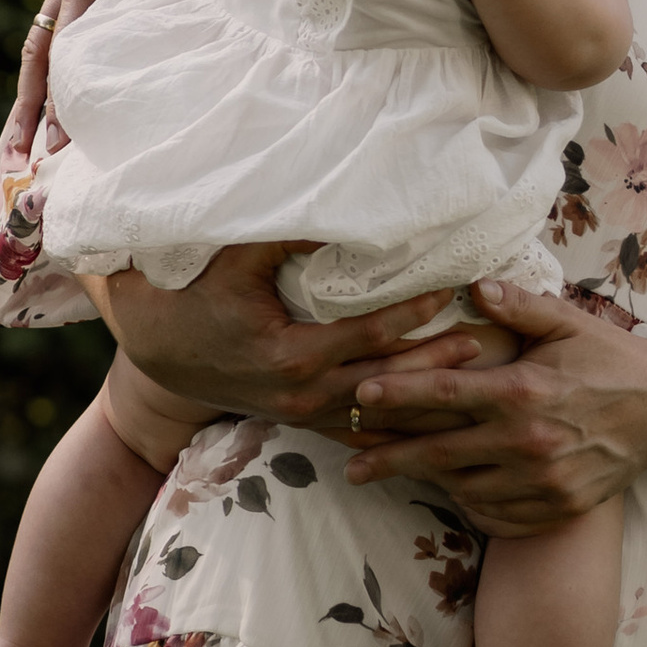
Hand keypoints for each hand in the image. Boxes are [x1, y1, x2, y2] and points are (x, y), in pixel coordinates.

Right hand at [11, 0, 181, 159]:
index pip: (98, 41)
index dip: (88, 89)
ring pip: (40, 60)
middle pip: (62, 61)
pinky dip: (32, 87)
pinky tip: (25, 127)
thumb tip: (230, 9)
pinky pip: (39, 44)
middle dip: (52, 115)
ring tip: (15, 164)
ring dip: (27, 113)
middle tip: (46, 167)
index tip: (82, 137)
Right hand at [99, 244, 466, 420]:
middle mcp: (300, 393)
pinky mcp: (298, 421)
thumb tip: (345, 213)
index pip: (370, 335)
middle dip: (436, 362)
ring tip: (474, 384)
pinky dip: (395, 428)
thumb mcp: (239, 259)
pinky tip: (433, 426)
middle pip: (385, 381)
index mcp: (290, 354)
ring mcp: (299, 414)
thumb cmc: (199, 294)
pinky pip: (356, 433)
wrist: (159, 349)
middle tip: (486, 341)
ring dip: (424, 400)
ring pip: (376, 414)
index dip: (413, 313)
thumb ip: (292, 236)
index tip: (451, 292)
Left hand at [339, 281, 646, 529]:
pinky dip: (471, 503)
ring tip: (397, 474)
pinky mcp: (556, 508)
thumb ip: (517, 306)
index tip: (360, 393)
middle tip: (350, 465)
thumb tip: (474, 286)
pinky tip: (456, 490)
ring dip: (427, 481)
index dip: (397, 393)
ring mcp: (542, 482)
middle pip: (439, 453)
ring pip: (464, 487)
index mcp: (524, 391)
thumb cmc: (611, 358)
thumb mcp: (567, 322)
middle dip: (388, 459)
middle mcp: (528, 442)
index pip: (444, 392)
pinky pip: (497, 514)